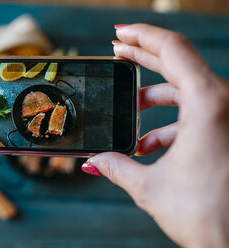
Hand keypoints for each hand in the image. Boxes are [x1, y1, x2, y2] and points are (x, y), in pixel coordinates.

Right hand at [82, 24, 228, 246]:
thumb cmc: (207, 216)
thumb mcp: (150, 188)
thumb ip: (116, 167)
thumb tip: (93, 161)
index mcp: (209, 106)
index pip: (173, 50)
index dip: (142, 37)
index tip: (119, 35)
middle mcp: (225, 104)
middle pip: (179, 63)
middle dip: (144, 57)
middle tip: (118, 53)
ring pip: (188, 89)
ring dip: (155, 97)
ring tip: (130, 109)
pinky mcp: (228, 131)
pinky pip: (198, 112)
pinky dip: (172, 122)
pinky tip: (149, 143)